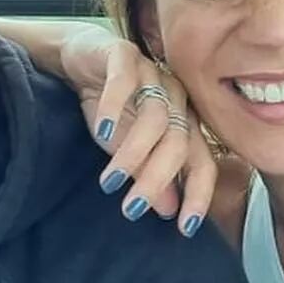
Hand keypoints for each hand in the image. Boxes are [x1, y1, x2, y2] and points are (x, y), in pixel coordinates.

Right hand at [56, 26, 216, 232]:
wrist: (80, 56)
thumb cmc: (109, 104)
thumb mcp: (125, 146)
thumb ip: (147, 174)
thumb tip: (169, 211)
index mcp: (184, 121)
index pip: (203, 161)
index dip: (198, 194)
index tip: (184, 228)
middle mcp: (176, 97)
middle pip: (179, 142)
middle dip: (157, 179)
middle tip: (132, 208)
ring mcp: (152, 73)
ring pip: (154, 117)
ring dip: (133, 153)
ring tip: (110, 181)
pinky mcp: (123, 54)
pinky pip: (124, 82)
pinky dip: (113, 108)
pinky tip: (101, 133)